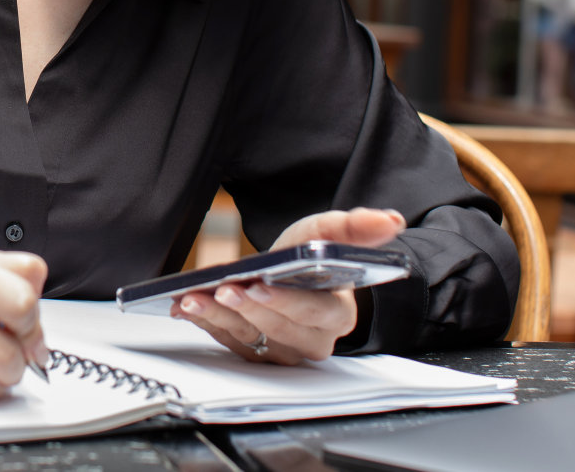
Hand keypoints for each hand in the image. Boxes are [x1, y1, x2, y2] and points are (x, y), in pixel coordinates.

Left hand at [170, 207, 405, 364]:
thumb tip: (390, 221)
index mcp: (338, 315)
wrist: (287, 274)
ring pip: (249, 340)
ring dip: (218, 317)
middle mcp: (312, 340)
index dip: (286, 302)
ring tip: (191, 297)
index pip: (315, 313)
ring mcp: (282, 351)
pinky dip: (204, 323)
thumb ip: (355, 227)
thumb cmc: (309, 256)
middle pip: (278, 331)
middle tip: (222, 288)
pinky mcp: (254, 353)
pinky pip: (227, 343)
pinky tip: (184, 305)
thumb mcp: (326, 233)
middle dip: (246, 309)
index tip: (260, 284)